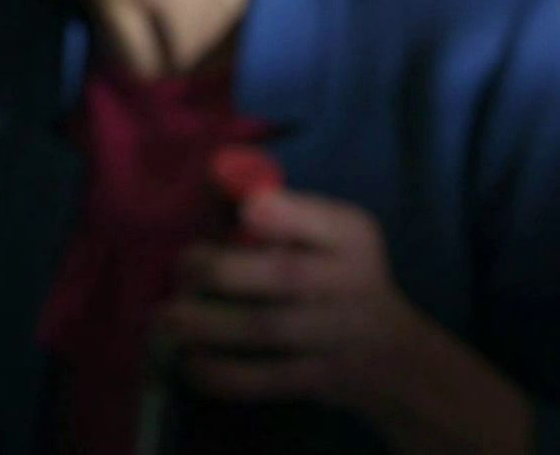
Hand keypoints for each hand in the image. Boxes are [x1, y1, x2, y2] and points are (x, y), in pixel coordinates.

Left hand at [158, 189, 429, 418]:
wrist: (393, 357)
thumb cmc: (342, 276)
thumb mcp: (334, 233)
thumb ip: (282, 209)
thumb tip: (213, 179)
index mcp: (349, 238)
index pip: (328, 222)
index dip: (286, 214)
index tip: (248, 208)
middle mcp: (345, 284)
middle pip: (286, 276)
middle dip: (222, 270)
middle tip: (183, 269)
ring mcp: (330, 336)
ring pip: (265, 329)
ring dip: (207, 324)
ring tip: (166, 318)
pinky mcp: (314, 380)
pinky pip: (264, 380)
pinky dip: (220, 374)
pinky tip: (189, 361)